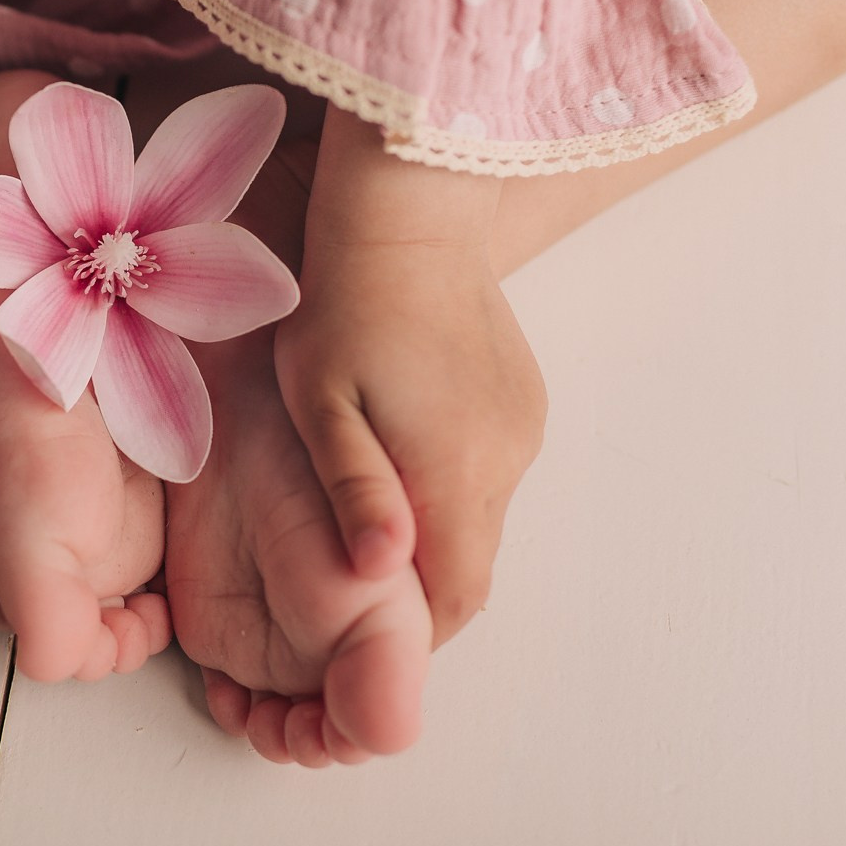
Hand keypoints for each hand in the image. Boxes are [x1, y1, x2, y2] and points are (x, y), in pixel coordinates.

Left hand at [274, 109, 547, 643]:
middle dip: (415, 594)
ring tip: (365, 511)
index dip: (406, 633)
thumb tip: (378, 573)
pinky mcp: (524, 406)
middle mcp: (505, 459)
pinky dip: (447, 493)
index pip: (453, 599)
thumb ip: (355, 491)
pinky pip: (488, 478)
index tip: (351, 633)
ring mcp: (522, 431)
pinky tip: (399, 455)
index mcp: (455, 468)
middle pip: (470, 570)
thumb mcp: (322, 403)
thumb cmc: (343, 304)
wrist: (408, 211)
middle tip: (346, 581)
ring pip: (480, 524)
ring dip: (431, 538)